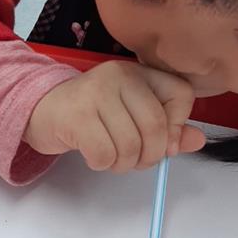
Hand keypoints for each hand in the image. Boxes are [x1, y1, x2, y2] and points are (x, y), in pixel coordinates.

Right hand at [24, 61, 205, 172]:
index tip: (163, 141)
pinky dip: (102, 164)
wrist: (40, 108)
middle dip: (150, 155)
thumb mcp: (131, 115)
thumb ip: (166, 128)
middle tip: (136, 161)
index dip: (177, 126)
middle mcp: (120, 76)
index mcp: (139, 72)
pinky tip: (94, 156)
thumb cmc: (90, 114)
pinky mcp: (77, 115)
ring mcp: (96, 93)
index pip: (182, 94)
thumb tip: (198, 140)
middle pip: (156, 126)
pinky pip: (105, 153)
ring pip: (130, 145)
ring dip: (124, 164)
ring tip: (112, 158)